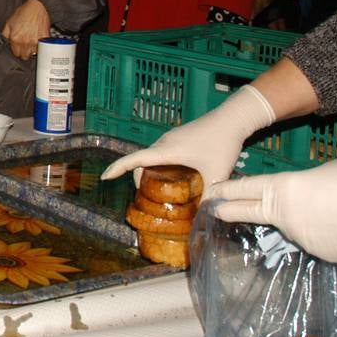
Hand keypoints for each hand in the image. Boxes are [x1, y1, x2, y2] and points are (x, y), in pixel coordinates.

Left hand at [1, 0, 49, 60]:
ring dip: (32, 50)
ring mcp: (35, 42)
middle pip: (24, 56)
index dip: (16, 50)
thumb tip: (4, 44)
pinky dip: (39, 46)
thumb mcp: (9, 23)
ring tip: (31, 41)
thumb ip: (5, 35)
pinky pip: (41, 48)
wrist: (36, 6)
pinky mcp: (44, 39)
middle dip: (24, 51)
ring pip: (33, 54)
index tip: (18, 46)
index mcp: (15, 39)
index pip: (15, 54)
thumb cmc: (23, 13)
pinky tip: (37, 39)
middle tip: (25, 44)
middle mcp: (25, 42)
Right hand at [101, 84, 275, 185]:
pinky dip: (157, 165)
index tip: (104, 176)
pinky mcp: (177, 137)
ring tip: (157, 190)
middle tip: (144, 198)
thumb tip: (204, 217)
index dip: (118, 168)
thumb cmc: (221, 144)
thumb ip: (209, 196)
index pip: (134, 160)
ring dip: (148, 171)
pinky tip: (173, 177)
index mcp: (166, 151)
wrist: (232, 119)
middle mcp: (163, 143)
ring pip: (150, 156)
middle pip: (140, 161)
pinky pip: (159, 152)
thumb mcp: (217, 174)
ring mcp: (169, 138)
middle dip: (136, 178)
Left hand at [210, 160, 336, 263]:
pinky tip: (335, 226)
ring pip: (289, 226)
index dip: (227, 189)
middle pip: (250, 211)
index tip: (211, 191)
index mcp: (282, 189)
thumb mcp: (323, 171)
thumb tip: (300, 189)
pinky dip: (317, 232)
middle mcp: (283, 215)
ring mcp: (298, 236)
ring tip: (322, 210)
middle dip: (231, 210)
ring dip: (295, 220)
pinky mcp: (316, 252)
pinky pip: (311, 238)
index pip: (246, 188)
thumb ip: (302, 181)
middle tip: (216, 210)